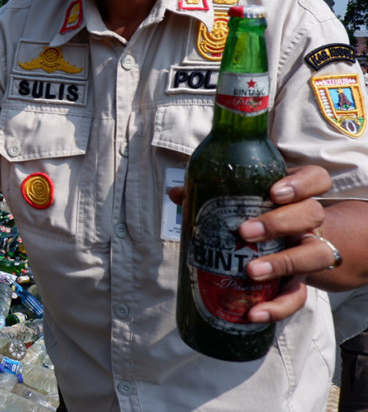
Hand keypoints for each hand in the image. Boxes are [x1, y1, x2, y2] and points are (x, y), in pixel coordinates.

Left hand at [177, 166, 331, 323]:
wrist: (281, 243)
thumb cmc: (255, 214)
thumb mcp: (239, 200)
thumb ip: (209, 193)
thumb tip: (176, 194)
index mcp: (295, 195)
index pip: (315, 180)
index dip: (301, 184)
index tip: (273, 193)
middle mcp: (308, 221)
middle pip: (312, 214)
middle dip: (279, 223)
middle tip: (244, 232)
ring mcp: (308, 250)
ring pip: (316, 254)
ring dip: (283, 263)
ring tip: (251, 271)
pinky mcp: (300, 280)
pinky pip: (298, 295)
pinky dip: (278, 307)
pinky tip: (254, 313)